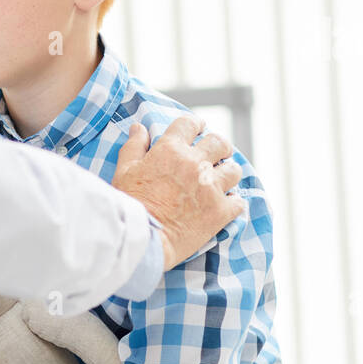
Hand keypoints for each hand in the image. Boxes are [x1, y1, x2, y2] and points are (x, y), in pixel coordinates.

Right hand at [111, 114, 245, 268]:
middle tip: (216, 154)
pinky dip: (233, 203)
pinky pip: (238, 201)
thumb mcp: (124, 171)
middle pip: (219, 143)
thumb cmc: (130, 205)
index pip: (189, 124)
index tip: (197, 129)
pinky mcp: (220, 211)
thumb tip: (139, 128)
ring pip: (234, 170)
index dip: (195, 125)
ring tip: (222, 180)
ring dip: (228, 173)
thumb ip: (134, 147)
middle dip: (219, 146)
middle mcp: (195, 164)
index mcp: (170, 150)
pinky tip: (225, 205)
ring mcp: (210, 188)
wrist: (143, 240)